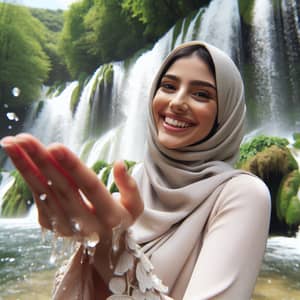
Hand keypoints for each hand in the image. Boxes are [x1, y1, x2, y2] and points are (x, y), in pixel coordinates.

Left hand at [0, 133, 143, 240]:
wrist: (104, 248)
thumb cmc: (120, 219)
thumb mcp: (135, 206)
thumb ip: (130, 186)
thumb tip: (119, 163)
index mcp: (109, 215)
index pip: (89, 186)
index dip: (72, 166)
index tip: (55, 146)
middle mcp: (85, 223)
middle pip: (61, 187)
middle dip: (42, 160)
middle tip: (24, 138)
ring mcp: (65, 226)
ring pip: (44, 192)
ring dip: (26, 167)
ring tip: (12, 144)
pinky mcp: (52, 226)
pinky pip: (39, 198)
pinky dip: (28, 177)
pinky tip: (20, 158)